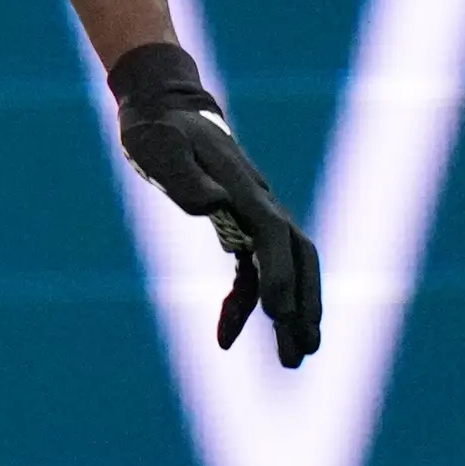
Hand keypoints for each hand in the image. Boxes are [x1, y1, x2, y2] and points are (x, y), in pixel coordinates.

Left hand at [109, 42, 322, 365]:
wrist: (164, 107)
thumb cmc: (158, 130)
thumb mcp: (159, 148)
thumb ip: (183, 176)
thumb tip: (213, 205)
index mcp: (242, 186)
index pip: (271, 234)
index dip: (279, 272)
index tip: (277, 313)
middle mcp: (257, 202)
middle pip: (299, 256)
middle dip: (306, 302)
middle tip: (306, 349)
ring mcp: (253, 214)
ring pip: (286, 267)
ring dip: (292, 312)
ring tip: (294, 358)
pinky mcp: (238, 225)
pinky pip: (252, 271)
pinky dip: (243, 304)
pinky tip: (226, 338)